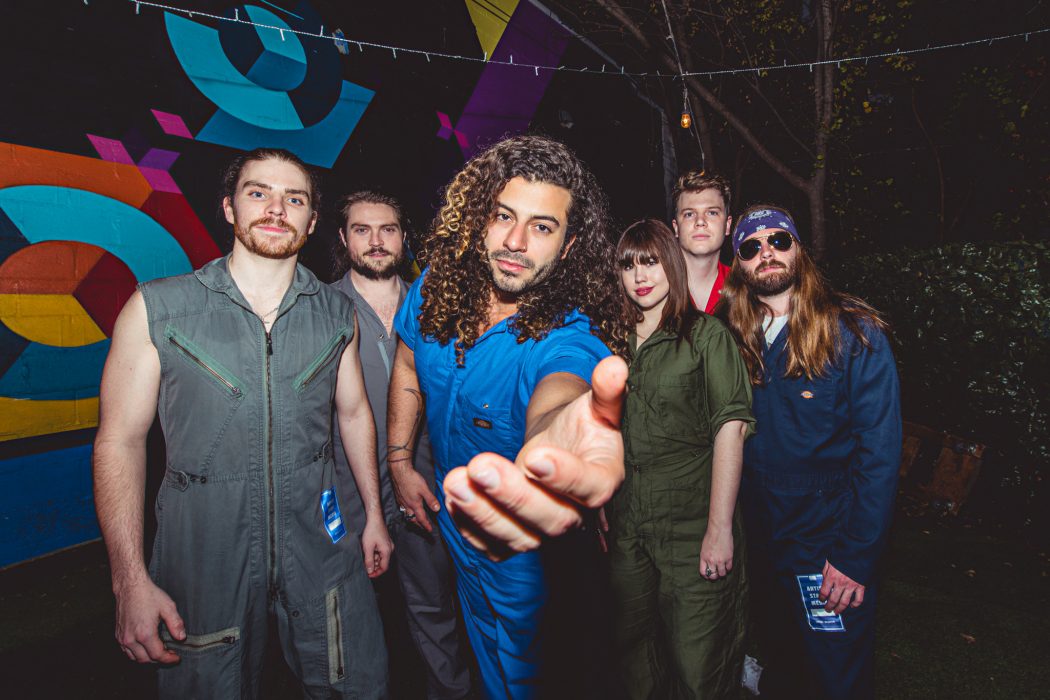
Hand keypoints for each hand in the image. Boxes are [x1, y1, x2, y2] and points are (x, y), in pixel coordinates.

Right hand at [114, 577, 183, 663]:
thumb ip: (176, 624)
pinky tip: (146, 647)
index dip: (169, 658)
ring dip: (148, 658)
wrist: (130, 587)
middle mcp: (131, 639)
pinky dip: (137, 653)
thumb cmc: (149, 595)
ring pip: (135, 658)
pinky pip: (127, 651)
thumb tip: (181, 638)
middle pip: (146, 660)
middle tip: (170, 654)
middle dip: (159, 659)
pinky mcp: (118, 635)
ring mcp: (123, 638)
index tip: (176, 658)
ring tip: (159, 651)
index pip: (157, 655)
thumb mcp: (168, 607)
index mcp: (145, 633)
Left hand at [361, 517, 393, 577]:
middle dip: (374, 566)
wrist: (375, 518)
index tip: (369, 575)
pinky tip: (369, 551)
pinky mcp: (386, 542)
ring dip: (374, 560)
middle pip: (383, 563)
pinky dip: (375, 554)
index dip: (376, 573)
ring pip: (382, 557)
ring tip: (366, 557)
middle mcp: (390, 549)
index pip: (384, 567)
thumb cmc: (372, 530)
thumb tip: (369, 571)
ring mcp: (388, 545)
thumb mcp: (368, 547)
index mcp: (387, 551)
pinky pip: (381, 552)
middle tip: (365, 567)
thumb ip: (369, 560)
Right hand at [390, 463, 439, 532]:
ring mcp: (401, 502)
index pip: (421, 518)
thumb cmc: (411, 479)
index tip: (430, 531)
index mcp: (414, 505)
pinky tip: (408, 509)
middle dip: (419, 525)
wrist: (399, 472)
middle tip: (423, 528)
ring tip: (416, 521)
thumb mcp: (424, 489)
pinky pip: (403, 509)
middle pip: (412, 519)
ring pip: (407, 515)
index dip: (426, 525)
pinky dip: (407, 513)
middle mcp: (407, 505)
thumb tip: (437, 509)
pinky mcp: (398, 497)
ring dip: (412, 519)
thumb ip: (431, 500)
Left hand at [443, 356, 626, 556]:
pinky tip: (453, 498)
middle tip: (480, 466)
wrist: (561, 449)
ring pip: (518, 539)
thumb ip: (606, 391)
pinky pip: (494, 546)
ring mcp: (546, 531)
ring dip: (483, 513)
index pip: (590, 487)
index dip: (564, 476)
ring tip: (454, 481)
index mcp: (603, 481)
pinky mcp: (517, 537)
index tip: (535, 456)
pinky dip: (470, 527)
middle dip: (512, 495)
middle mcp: (577, 515)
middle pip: (551, 519)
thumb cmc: (582, 427)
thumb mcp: (597, 406)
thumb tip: (614, 365)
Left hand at [699, 524, 732, 579]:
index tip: (708, 576)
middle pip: (713, 575)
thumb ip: (705, 557)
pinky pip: (729, 568)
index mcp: (704, 558)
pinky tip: (727, 566)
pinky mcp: (729, 558)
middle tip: (716, 575)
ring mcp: (721, 560)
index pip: (703, 572)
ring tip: (722, 570)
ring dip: (722, 573)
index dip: (706, 576)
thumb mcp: (704, 548)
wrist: (719, 530)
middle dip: (714, 576)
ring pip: (722, 574)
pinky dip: (728, 568)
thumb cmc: (710, 536)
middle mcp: (711, 560)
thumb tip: (708, 565)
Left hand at [819, 560, 865, 613]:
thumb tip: (824, 579)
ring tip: (837, 612)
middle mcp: (840, 583)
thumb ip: (826, 571)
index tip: (821, 600)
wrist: (857, 552)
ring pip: (844, 602)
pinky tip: (852, 606)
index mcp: (831, 577)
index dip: (821, 598)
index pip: (824, 592)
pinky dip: (855, 604)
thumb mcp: (829, 561)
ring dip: (840, 609)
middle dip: (829, 606)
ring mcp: (851, 586)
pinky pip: (859, 599)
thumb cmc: (842, 555)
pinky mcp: (861, 586)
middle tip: (827, 610)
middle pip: (833, 599)